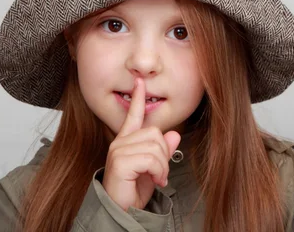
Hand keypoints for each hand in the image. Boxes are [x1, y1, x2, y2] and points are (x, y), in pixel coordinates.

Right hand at [101, 78, 180, 210]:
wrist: (121, 212)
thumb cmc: (133, 192)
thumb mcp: (154, 170)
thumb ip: (163, 152)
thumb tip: (174, 135)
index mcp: (126, 141)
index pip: (134, 115)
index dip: (138, 98)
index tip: (140, 82)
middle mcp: (120, 143)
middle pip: (155, 133)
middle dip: (164, 154)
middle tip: (159, 172)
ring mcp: (118, 151)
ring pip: (155, 146)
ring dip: (162, 166)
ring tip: (156, 178)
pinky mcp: (120, 162)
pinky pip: (151, 158)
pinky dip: (158, 171)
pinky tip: (154, 181)